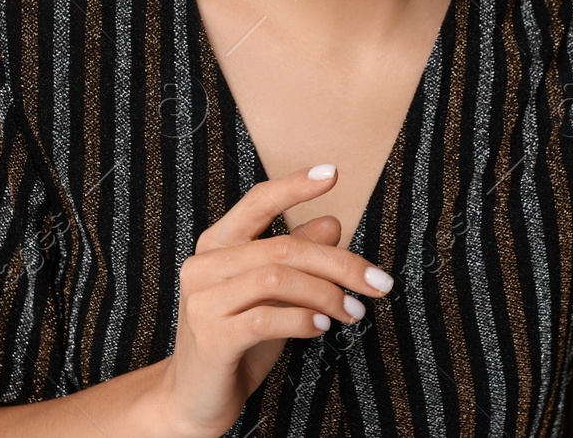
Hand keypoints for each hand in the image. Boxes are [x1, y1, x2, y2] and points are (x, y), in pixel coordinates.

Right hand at [161, 165, 393, 437]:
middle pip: (283, 247)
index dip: (294, 186)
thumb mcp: (273, 295)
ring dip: (327, 295)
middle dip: (340, 263)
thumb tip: (333, 222)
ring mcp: (203, 301)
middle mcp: (204, 265)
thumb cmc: (238, 340)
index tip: (332, 173)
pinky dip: (302, 320)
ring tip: (354, 312)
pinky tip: (323, 327)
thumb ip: (296, 257)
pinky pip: (265, 319)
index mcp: (217, 245)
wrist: (194, 398)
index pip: (257, 202)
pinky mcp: (211, 338)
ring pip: (277, 279)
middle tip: (378, 283)